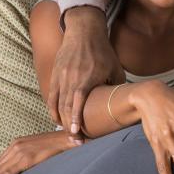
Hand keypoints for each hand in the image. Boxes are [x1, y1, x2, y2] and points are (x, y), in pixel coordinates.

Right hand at [49, 6, 124, 136]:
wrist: (84, 32)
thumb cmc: (103, 52)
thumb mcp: (115, 69)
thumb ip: (115, 88)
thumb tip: (122, 106)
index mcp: (86, 78)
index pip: (77, 102)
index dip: (75, 119)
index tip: (76, 133)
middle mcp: (71, 78)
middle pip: (65, 107)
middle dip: (68, 126)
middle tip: (75, 141)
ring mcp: (61, 76)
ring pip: (56, 103)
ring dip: (60, 120)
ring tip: (67, 132)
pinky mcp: (55, 74)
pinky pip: (51, 95)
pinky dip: (53, 108)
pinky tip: (57, 118)